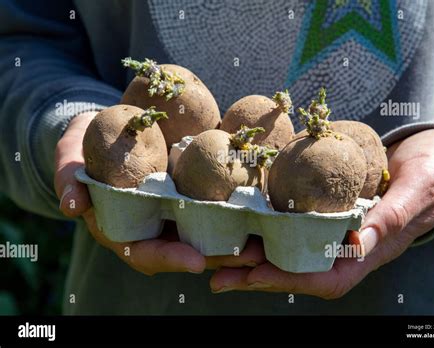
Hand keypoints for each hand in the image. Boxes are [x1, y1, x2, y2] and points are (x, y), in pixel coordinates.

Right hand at [54, 111, 263, 274]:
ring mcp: (176, 210)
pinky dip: (238, 208)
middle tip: (248, 255)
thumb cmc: (86, 148)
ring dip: (236, 237)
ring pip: (208, 231)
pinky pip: (215, 203)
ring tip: (265, 238)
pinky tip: (263, 204)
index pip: (147, 252)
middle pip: (188, 249)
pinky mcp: (192, 190)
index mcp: (125, 229)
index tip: (196, 262)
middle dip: (218, 256)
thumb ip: (69, 179)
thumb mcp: (71, 159)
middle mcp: (154, 225)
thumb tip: (70, 205)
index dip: (170, 258)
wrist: (106, 131)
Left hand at [210, 129, 433, 296]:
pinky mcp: (325, 211)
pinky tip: (242, 224)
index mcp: (369, 250)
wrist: (432, 156)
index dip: (290, 278)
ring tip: (218, 255)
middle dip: (258, 274)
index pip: (326, 277)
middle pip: (298, 269)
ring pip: (290, 250)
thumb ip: (391, 216)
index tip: (256, 275)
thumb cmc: (432, 173)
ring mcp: (334, 231)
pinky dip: (267, 228)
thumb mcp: (417, 190)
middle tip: (219, 273)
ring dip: (255, 255)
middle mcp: (347, 247)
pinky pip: (293, 225)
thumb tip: (358, 242)